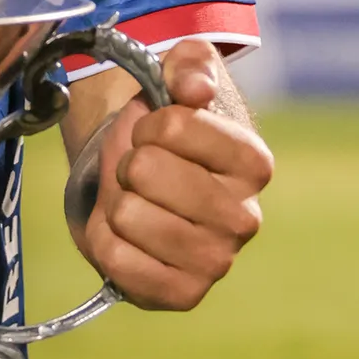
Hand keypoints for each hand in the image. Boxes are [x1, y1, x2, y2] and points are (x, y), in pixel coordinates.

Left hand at [76, 39, 270, 310]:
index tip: (155, 130)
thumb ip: (189, 63)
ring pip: (127, 214)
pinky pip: (117, 262)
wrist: (138, 178)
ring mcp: (216, 262)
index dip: (149, 122)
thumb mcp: (177, 74)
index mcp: (253, 162)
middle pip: (145, 171)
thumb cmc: (163, 128)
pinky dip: (106, 241)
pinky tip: (126, 235)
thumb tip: (194, 89)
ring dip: (116, 200)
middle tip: (141, 169)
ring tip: (136, 199)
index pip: (174, 126)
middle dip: (129, 162)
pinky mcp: (182, 294)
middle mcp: (245, 218)